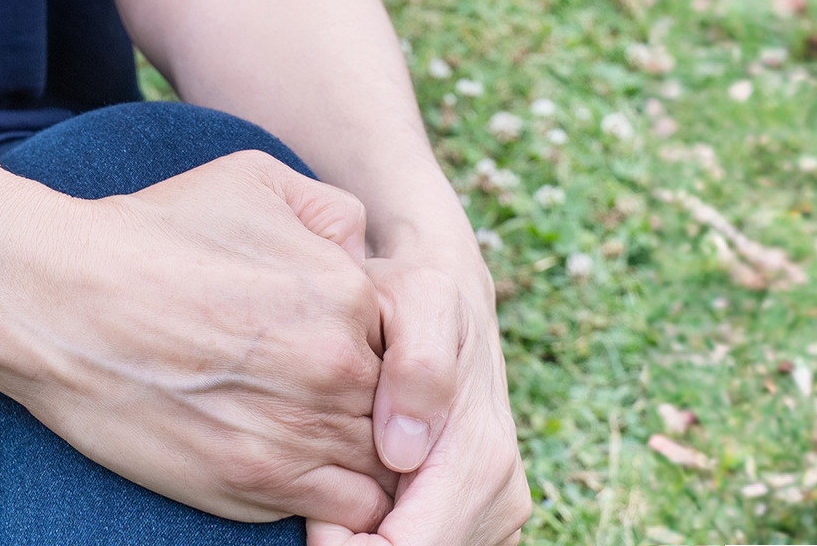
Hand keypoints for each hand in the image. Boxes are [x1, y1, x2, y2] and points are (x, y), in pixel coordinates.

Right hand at [0, 150, 416, 532]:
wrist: (56, 298)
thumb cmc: (148, 232)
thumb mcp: (247, 178)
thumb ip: (329, 208)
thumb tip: (363, 244)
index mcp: (344, 290)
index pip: (406, 337)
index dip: (373, 339)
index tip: (329, 336)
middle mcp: (335, 366)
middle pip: (397, 407)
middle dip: (370, 401)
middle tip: (311, 383)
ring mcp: (299, 433)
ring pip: (376, 464)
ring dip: (357, 452)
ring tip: (297, 422)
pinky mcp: (259, 486)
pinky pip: (342, 510)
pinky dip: (334, 498)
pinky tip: (287, 460)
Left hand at [305, 249, 529, 545]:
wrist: (446, 298)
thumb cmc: (417, 295)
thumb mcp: (417, 300)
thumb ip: (416, 367)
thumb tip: (404, 452)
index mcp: (482, 457)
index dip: (355, 545)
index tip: (318, 516)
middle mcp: (499, 495)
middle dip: (358, 541)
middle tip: (318, 504)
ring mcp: (493, 509)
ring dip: (370, 535)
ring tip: (339, 483)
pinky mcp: (478, 513)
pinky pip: (425, 539)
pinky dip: (385, 527)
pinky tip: (362, 486)